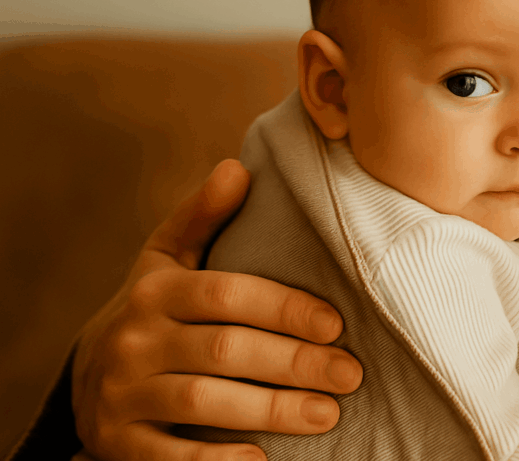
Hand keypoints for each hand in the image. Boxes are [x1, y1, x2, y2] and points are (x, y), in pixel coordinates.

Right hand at [71, 160, 362, 460]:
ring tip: (327, 414)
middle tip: (350, 374)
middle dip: (294, 363)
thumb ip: (202, 216)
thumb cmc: (153, 310)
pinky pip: (168, 458)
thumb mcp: (166, 259)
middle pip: (224, 349)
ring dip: (270, 410)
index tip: (336, 324)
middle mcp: (133, 339)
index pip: (227, 293)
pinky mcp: (117, 444)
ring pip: (202, 402)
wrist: (86, 378)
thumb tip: (239, 168)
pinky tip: (263, 459)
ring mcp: (121, 394)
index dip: (284, 308)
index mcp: (155, 290)